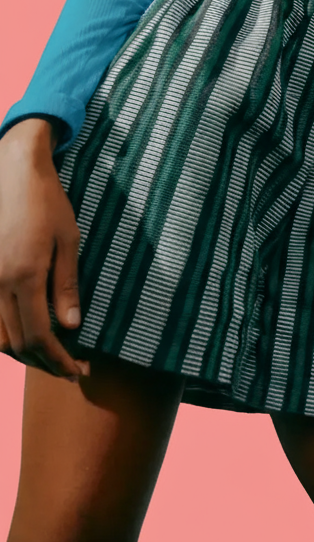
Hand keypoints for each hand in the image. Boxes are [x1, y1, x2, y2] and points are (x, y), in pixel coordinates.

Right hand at [0, 119, 88, 380]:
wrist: (12, 170)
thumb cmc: (47, 201)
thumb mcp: (68, 240)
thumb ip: (67, 286)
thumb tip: (72, 328)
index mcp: (25, 275)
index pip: (39, 337)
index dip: (58, 360)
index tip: (77, 371)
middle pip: (16, 343)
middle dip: (43, 361)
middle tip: (68, 367)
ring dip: (22, 351)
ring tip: (50, 354)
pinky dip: (4, 334)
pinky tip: (24, 332)